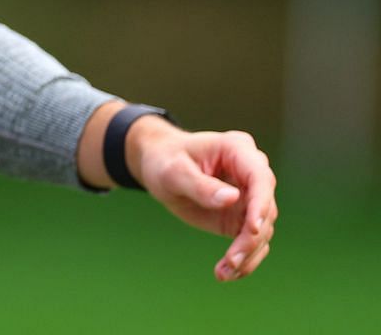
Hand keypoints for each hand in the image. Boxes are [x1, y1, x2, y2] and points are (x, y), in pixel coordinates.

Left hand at [130, 117, 278, 281]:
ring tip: (224, 272)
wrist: (157, 165)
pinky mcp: (243, 216)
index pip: (260, 178)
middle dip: (251, 238)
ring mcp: (250, 196)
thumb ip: (200, 185)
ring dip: (247, 254)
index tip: (252, 230)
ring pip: (262, 230)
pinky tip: (227, 273)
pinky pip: (252, 240)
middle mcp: (251, 172)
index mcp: (238, 150)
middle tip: (231, 260)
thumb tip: (233, 199)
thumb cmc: (164, 160)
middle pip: (265, 209)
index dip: (261, 204)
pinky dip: (244, 259)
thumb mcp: (174, 171)